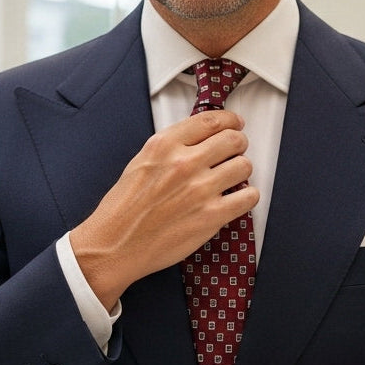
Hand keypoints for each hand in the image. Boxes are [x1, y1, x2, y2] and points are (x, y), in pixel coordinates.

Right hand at [70, 110, 257, 309]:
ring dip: (242, 169)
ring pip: (244, 166)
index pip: (210, 121)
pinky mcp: (211, 216)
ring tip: (234, 176)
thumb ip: (170, 147)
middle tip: (236, 150)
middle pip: (233, 139)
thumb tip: (199, 140)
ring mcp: (200, 189)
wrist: (115, 244)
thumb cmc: (123, 208)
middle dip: (238, 143)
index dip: (229, 120)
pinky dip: (248, 196)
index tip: (235, 123)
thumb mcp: (141, 162)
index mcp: (164, 145)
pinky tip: (238, 198)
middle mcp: (184, 163)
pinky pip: (248, 197)